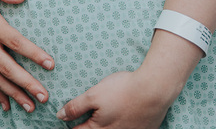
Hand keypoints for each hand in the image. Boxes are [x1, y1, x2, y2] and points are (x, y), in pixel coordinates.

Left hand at [56, 68, 176, 127]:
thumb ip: (76, 107)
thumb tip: (60, 116)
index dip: (70, 124)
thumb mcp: (94, 95)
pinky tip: (122, 114)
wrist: (155, 90)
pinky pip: (125, 128)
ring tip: (103, 115)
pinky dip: (120, 123)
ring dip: (104, 124)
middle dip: (87, 125)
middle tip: (81, 118)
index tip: (66, 120)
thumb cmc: (123, 90)